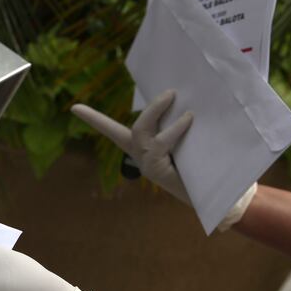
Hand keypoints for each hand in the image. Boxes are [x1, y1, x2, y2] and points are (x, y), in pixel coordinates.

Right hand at [71, 90, 257, 229]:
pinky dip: (174, 129)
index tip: (74, 107)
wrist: (216, 197)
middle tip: (171, 92)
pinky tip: (188, 120)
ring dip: (158, 112)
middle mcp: (140, 157)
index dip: (93, 120)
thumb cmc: (204, 167)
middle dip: (151, 108)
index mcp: (142, 149)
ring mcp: (147, 165)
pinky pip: (161, 143)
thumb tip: (189, 100)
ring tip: (177, 99)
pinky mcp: (156, 170)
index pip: (112, 131)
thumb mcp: (189, 142)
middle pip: (135, 128)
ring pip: (143, 132)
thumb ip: (182, 125)